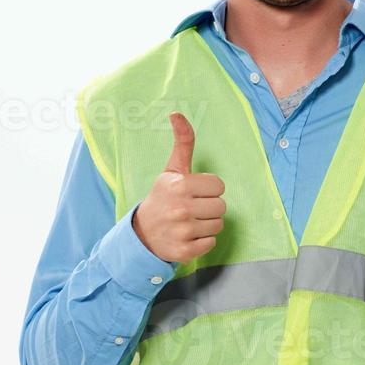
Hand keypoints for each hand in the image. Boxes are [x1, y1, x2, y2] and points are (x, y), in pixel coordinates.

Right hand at [132, 112, 226, 263]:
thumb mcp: (172, 169)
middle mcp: (181, 208)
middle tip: (192, 207)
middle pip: (221, 207)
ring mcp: (182, 231)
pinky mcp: (184, 251)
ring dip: (207, 224)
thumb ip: (182, 142)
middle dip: (210, 207)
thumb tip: (177, 113)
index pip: (219, 186)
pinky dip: (202, 241)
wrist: (142, 232)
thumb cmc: (163, 196)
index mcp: (180, 185)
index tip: (194, 192)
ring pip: (218, 225)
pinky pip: (211, 243)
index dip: (209, 189)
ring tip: (189, 221)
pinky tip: (188, 235)